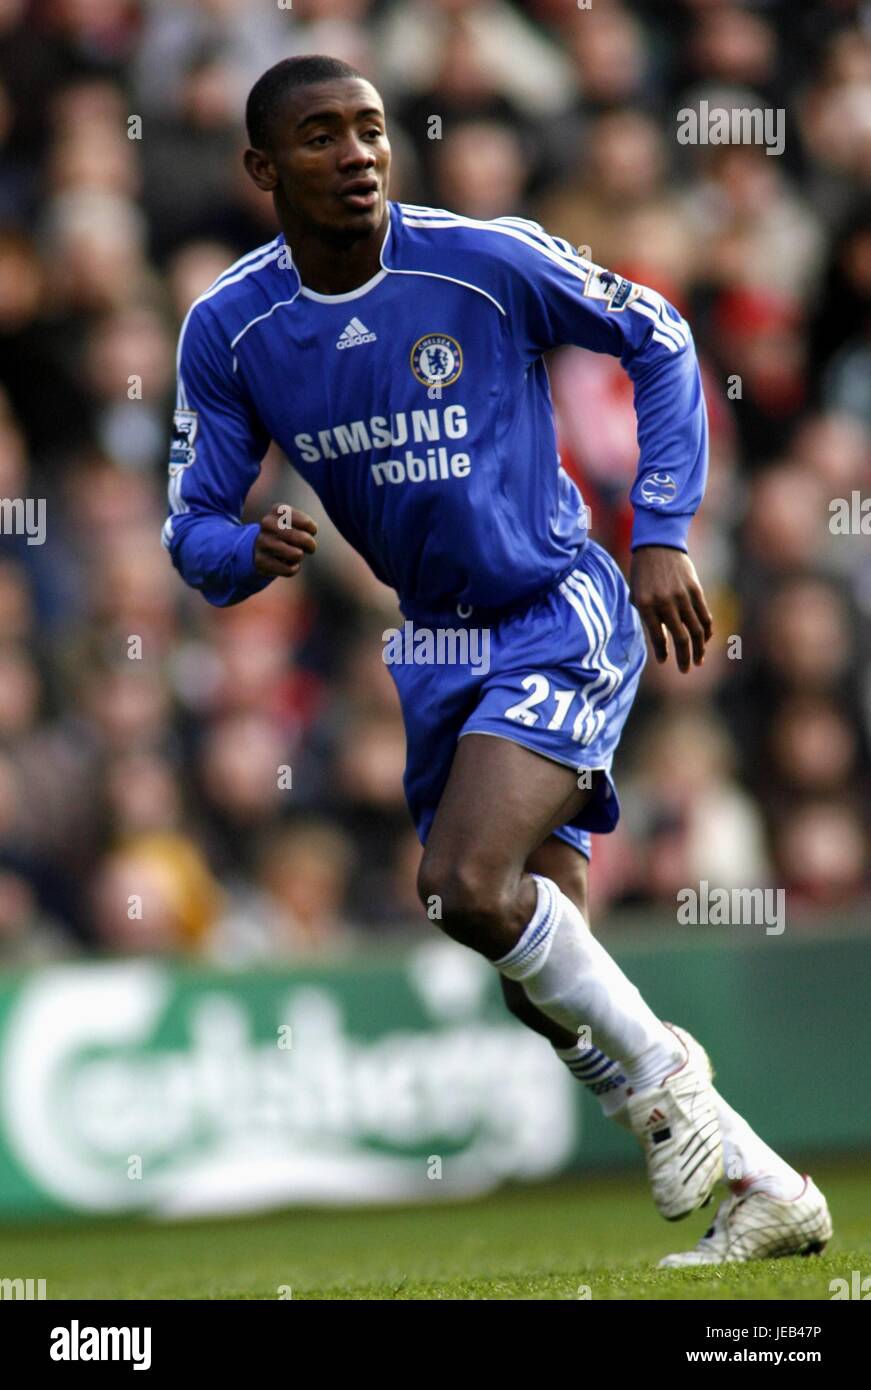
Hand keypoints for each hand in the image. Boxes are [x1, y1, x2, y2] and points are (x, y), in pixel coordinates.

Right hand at [253, 504, 317, 577]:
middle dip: (310, 545)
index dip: (312, 530)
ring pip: (297, 555)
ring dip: (299, 557)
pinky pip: (290, 570)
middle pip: (304, 539)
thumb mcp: (295, 522)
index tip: (308, 531)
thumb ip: (307, 525)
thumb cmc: (286, 533)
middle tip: (307, 547)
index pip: (307, 523)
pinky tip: (286, 564)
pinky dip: (293, 568)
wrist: (259, 548)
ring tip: (292, 553)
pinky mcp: (261, 561)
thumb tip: (308, 544)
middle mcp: (267, 523)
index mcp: (277, 510)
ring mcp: (262, 542)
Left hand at [629, 546, 711, 672]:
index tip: (664, 661)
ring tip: (698, 661)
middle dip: (684, 657)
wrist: (658, 545)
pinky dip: (706, 631)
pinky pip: (704, 616)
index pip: (658, 637)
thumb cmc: (643, 574)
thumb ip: (648, 617)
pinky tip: (705, 640)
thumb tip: (661, 643)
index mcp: (645, 605)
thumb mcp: (637, 595)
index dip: (662, 652)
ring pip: (696, 630)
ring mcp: (682, 596)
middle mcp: (664, 602)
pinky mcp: (696, 590)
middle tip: (685, 670)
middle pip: (681, 638)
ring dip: (698, 649)